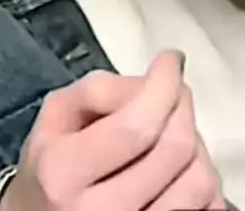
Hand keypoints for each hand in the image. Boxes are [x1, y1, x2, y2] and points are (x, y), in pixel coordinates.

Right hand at [1, 51, 224, 210]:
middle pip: (173, 149)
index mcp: (63, 174)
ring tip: (172, 130)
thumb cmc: (51, 164)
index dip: (162, 85)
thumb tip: (151, 83)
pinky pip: (206, 208)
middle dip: (180, 106)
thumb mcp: (56, 116)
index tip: (171, 61)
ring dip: (195, 143)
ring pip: (198, 180)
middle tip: (172, 91)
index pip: (134, 125)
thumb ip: (98, 90)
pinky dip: (201, 176)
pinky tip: (178, 165)